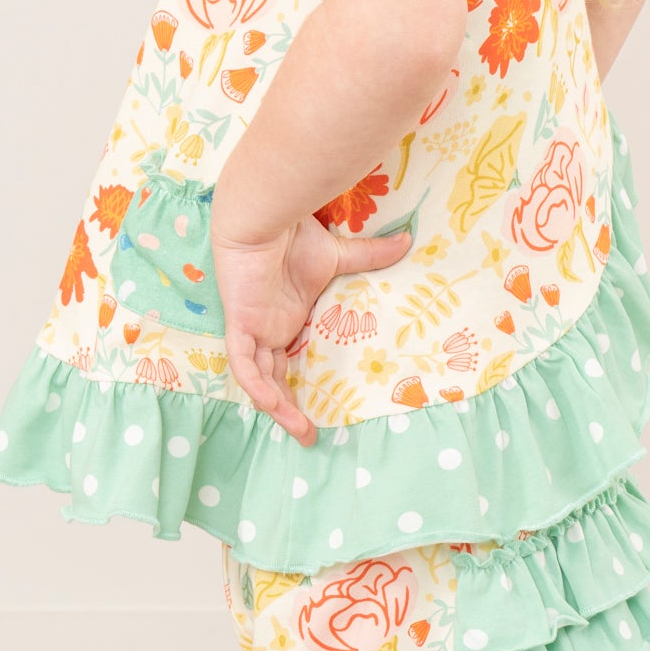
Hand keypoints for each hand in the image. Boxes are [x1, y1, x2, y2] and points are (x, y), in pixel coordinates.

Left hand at [211, 212, 413, 448]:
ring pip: (258, 380)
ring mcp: (253, 329)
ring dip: (276, 407)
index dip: (299, 387)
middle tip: (311, 435)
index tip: (322, 411)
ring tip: (300, 431)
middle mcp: (269, 329)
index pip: (288, 361)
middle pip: (273, 379)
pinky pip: (244, 364)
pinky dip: (257, 385)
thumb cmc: (294, 234)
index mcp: (286, 318)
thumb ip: (370, 257)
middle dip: (288, 409)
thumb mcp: (337, 256)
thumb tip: (408, 241)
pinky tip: (272, 405)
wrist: (265, 215)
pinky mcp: (241, 325)